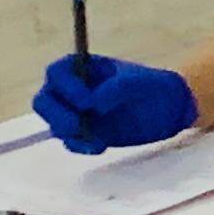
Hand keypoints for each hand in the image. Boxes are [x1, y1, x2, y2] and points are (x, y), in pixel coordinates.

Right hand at [34, 53, 197, 153]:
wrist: (168, 110)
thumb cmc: (152, 86)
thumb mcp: (138, 82)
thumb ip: (115, 88)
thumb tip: (93, 102)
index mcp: (82, 67)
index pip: (58, 73)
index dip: (66, 87)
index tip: (87, 101)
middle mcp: (72, 89)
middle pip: (45, 101)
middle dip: (56, 114)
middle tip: (76, 125)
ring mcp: (75, 112)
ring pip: (54, 123)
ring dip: (68, 133)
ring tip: (94, 140)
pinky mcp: (84, 133)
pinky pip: (70, 141)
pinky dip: (80, 146)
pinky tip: (99, 147)